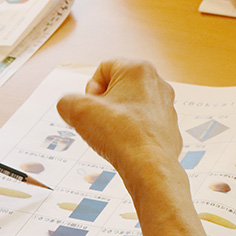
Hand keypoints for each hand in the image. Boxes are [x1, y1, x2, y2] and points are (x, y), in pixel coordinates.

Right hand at [57, 60, 208, 235]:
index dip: (90, 89)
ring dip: (118, 120)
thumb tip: (69, 106)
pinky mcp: (169, 129)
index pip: (103, 69)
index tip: (93, 108)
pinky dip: (132, 134)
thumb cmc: (121, 135)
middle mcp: (157, 84)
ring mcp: (167, 108)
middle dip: (104, 105)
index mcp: (138, 69)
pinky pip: (143, 127)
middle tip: (100, 122)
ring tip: (112, 136)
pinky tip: (126, 146)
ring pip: (131, 108)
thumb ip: (66, 100)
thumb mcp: (76, 110)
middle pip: (118, 88)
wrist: (149, 167)